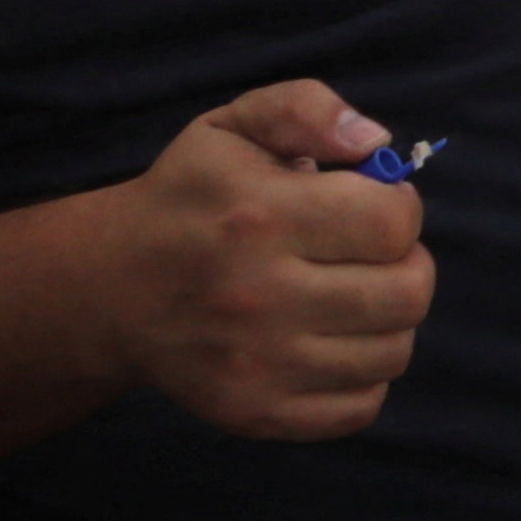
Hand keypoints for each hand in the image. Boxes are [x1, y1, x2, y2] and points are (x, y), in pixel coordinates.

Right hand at [100, 81, 431, 440]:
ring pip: (393, 352)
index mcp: (258, 216)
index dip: (401, 207)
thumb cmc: (189, 198)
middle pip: (406, 293)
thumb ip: (305, 108)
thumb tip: (376, 141)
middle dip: (407, 263)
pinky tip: (333, 341)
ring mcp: (258, 365)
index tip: (377, 204)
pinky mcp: (256, 412)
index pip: (392, 223)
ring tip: (353, 294)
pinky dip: (364, 374)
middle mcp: (258, 295)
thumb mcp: (232, 126)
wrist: (113, 288)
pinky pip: (362, 406)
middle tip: (375, 253)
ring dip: (388, 320)